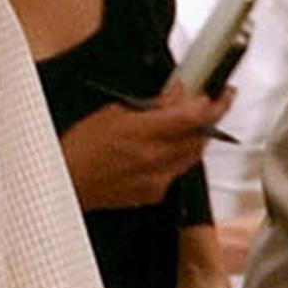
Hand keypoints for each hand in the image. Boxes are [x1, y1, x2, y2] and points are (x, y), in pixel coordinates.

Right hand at [61, 89, 219, 210]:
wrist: (66, 182)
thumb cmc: (80, 148)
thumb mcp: (113, 113)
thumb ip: (151, 104)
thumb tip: (175, 93)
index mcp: (145, 133)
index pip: (194, 117)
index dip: (214, 104)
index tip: (222, 93)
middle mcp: (155, 159)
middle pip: (200, 138)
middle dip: (211, 119)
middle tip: (213, 104)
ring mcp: (157, 179)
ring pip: (193, 156)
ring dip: (198, 138)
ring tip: (194, 123)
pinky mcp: (154, 194)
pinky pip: (177, 172)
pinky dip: (179, 157)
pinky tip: (169, 148)